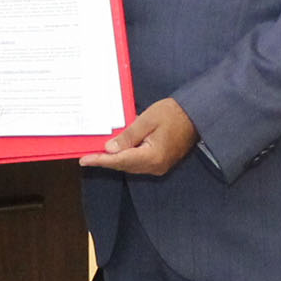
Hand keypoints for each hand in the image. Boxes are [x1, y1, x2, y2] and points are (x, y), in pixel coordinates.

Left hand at [83, 97, 198, 175]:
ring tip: (97, 155)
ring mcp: (159, 166)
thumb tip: (110, 149)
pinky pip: (138, 163)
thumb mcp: (147, 120)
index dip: (100, 160)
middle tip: (87, 157)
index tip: (84, 160)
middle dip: (105, 161)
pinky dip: (126, 158)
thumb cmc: (173, 113)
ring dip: (115, 160)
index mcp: (152, 156)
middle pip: (124, 166)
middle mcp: (156, 166)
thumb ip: (128, 136)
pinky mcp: (161, 162)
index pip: (120, 160)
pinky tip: (116, 152)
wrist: (196, 116)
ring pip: (131, 166)